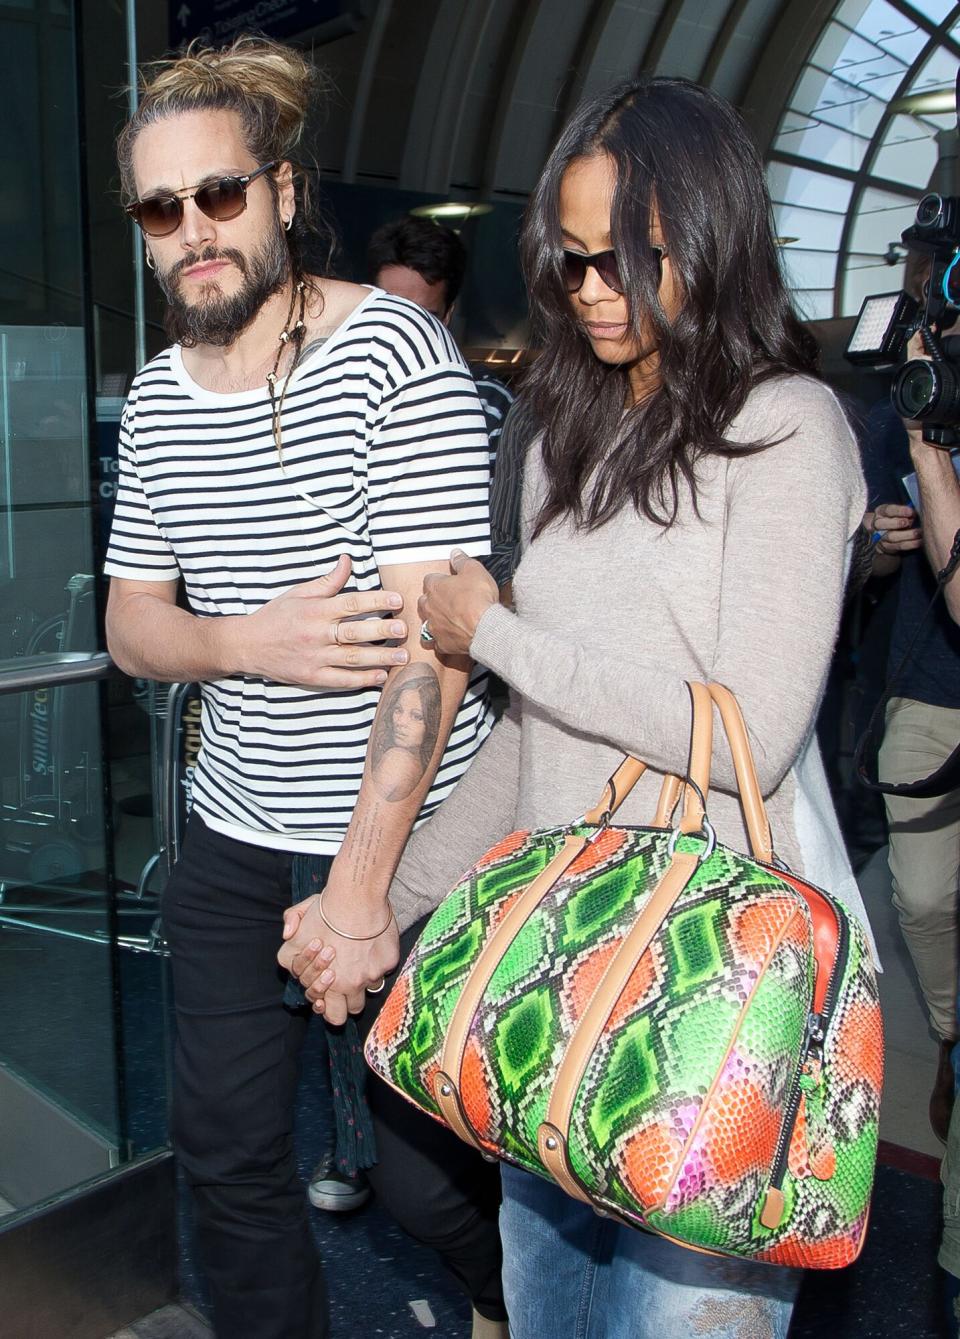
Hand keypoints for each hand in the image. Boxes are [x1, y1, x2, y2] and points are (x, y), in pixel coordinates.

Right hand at [234, 555, 409, 688]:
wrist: (247, 645)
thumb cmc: (276, 616)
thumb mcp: (299, 593)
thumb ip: (327, 581)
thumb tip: (348, 560)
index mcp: (315, 610)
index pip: (351, 603)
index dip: (376, 601)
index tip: (397, 601)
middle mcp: (317, 634)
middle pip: (355, 632)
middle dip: (382, 630)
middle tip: (404, 630)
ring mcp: (315, 657)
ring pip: (353, 658)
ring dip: (380, 658)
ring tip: (402, 656)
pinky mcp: (312, 676)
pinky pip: (342, 679)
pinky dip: (362, 679)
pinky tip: (381, 676)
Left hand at [277, 882, 398, 1025]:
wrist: (357, 897)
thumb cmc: (329, 906)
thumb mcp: (301, 912)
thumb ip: (292, 922)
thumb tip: (289, 934)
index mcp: (319, 977)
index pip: (320, 1007)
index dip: (323, 1002)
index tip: (327, 993)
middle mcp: (342, 984)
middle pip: (338, 1015)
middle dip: (339, 1006)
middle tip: (342, 989)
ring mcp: (365, 977)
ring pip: (364, 998)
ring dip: (360, 987)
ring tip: (359, 967)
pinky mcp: (384, 966)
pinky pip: (381, 974)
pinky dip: (378, 966)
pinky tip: (373, 948)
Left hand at [417, 549, 497, 655]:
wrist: (485, 628)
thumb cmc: (479, 599)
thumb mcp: (474, 570)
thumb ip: (462, 560)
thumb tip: (455, 553)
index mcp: (435, 587)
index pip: (430, 579)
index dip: (440, 580)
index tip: (449, 581)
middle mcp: (430, 607)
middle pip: (424, 601)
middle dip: (433, 600)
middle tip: (447, 600)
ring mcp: (433, 627)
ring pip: (426, 622)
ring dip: (435, 620)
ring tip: (446, 619)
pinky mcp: (441, 644)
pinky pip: (436, 642)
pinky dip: (441, 640)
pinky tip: (449, 637)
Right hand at [865, 503, 921, 556]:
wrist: (884, 533)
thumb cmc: (896, 517)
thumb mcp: (898, 511)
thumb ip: (905, 511)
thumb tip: (917, 513)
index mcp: (880, 512)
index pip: (887, 510)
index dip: (899, 511)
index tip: (911, 512)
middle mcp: (877, 525)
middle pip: (882, 524)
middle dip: (897, 523)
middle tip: (909, 522)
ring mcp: (881, 538)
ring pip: (891, 537)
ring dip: (907, 535)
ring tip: (919, 532)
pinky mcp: (887, 547)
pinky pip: (899, 546)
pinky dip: (911, 544)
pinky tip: (920, 541)